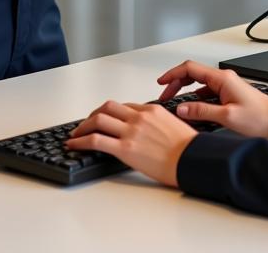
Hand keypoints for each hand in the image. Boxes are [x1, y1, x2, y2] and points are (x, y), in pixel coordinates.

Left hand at [67, 100, 196, 186]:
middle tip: (86, 124)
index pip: (124, 106)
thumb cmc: (188, 149)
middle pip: (107, 108)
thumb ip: (157, 123)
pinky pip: (96, 139)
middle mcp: (139, 117)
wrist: (193, 161)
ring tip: (75, 134)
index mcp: (151, 110)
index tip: (104, 120)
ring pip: (98, 120)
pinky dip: (81, 141)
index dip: (111, 113)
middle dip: (93, 115)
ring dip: (83, 126)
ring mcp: (131, 131)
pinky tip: (74, 145)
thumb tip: (149, 129)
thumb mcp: (174, 125)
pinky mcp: (125, 148)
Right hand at [156, 61, 267, 139]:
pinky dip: (195, 97)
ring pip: (198, 83)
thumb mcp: (227, 116)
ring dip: (184, 90)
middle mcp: (222, 78)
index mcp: (221, 78)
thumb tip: (181, 108)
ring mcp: (225, 85)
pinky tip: (192, 108)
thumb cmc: (259, 117)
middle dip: (175, 83)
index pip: (190, 69)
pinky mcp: (228, 93)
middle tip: (164, 95)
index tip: (161, 83)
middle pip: (192, 74)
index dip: (172, 74)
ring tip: (174, 102)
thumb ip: (202, 111)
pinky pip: (206, 91)